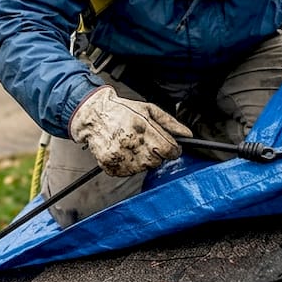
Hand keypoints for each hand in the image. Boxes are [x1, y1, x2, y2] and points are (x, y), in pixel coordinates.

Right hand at [69, 86, 192, 176]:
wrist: (93, 115)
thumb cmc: (122, 111)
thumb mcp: (148, 109)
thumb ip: (169, 122)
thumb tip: (187, 134)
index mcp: (143, 127)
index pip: (169, 149)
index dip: (173, 149)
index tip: (170, 147)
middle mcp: (131, 142)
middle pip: (157, 161)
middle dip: (156, 153)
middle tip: (145, 143)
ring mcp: (119, 155)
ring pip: (143, 168)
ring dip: (142, 160)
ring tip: (132, 145)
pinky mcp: (110, 165)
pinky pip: (128, 173)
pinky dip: (128, 165)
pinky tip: (123, 152)